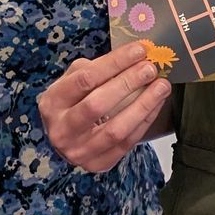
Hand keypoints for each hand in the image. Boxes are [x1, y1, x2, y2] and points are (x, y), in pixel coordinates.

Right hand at [37, 43, 172, 172]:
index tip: (139, 50)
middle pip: (97, 105)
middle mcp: (61, 130)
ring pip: (116, 129)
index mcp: (52, 102)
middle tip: (150, 69)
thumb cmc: (72, 102)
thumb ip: (97, 69)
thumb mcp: (73, 80)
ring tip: (161, 86)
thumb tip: (135, 56)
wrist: (65, 138)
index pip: (85, 79)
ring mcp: (79, 151)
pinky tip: (156, 105)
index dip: (115, 63)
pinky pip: (127, 143)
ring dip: (143, 105)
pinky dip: (145, 122)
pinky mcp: (97, 164)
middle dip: (128, 83)